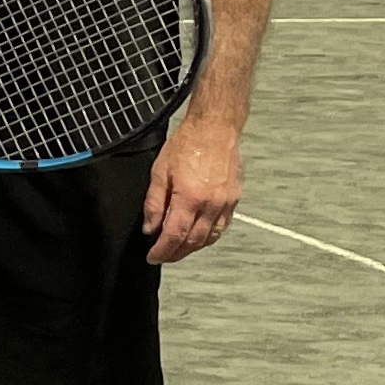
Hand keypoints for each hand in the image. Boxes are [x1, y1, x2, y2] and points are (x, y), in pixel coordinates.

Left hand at [143, 116, 242, 263]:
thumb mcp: (160, 172)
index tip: (154, 256)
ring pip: (209, 237)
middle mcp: (211, 203)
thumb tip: (150, 228)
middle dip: (176, 253)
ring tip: (178, 249)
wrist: (215, 128)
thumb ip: (154, 204)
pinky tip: (198, 236)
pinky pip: (221, 226)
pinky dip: (209, 236)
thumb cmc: (188, 143)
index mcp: (190, 197)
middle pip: (193, 241)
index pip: (174, 235)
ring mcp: (225, 203)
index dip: (162, 251)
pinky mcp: (234, 199)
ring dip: (193, 248)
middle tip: (163, 256)